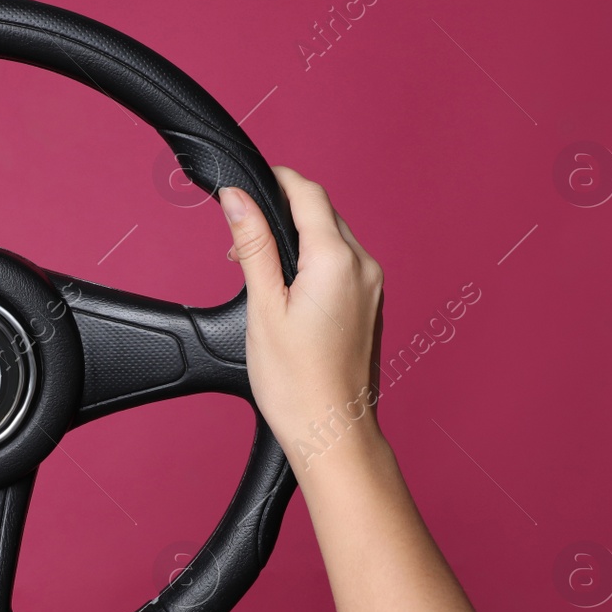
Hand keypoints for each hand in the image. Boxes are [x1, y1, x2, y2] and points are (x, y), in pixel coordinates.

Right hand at [219, 166, 383, 469]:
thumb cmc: (296, 383)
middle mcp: (363, 267)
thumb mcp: (263, 306)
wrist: (332, 432)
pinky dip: (314, 262)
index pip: (308, 193)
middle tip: (239, 241)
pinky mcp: (371, 305)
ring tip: (258, 271)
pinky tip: (287, 292)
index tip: (247, 184)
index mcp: (337, 261)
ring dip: (296, 239)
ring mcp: (372, 287)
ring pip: (333, 238)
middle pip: (322, 212)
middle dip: (281, 213)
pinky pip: (343, 265)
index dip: (276, 180)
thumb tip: (239, 199)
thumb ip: (253, 245)